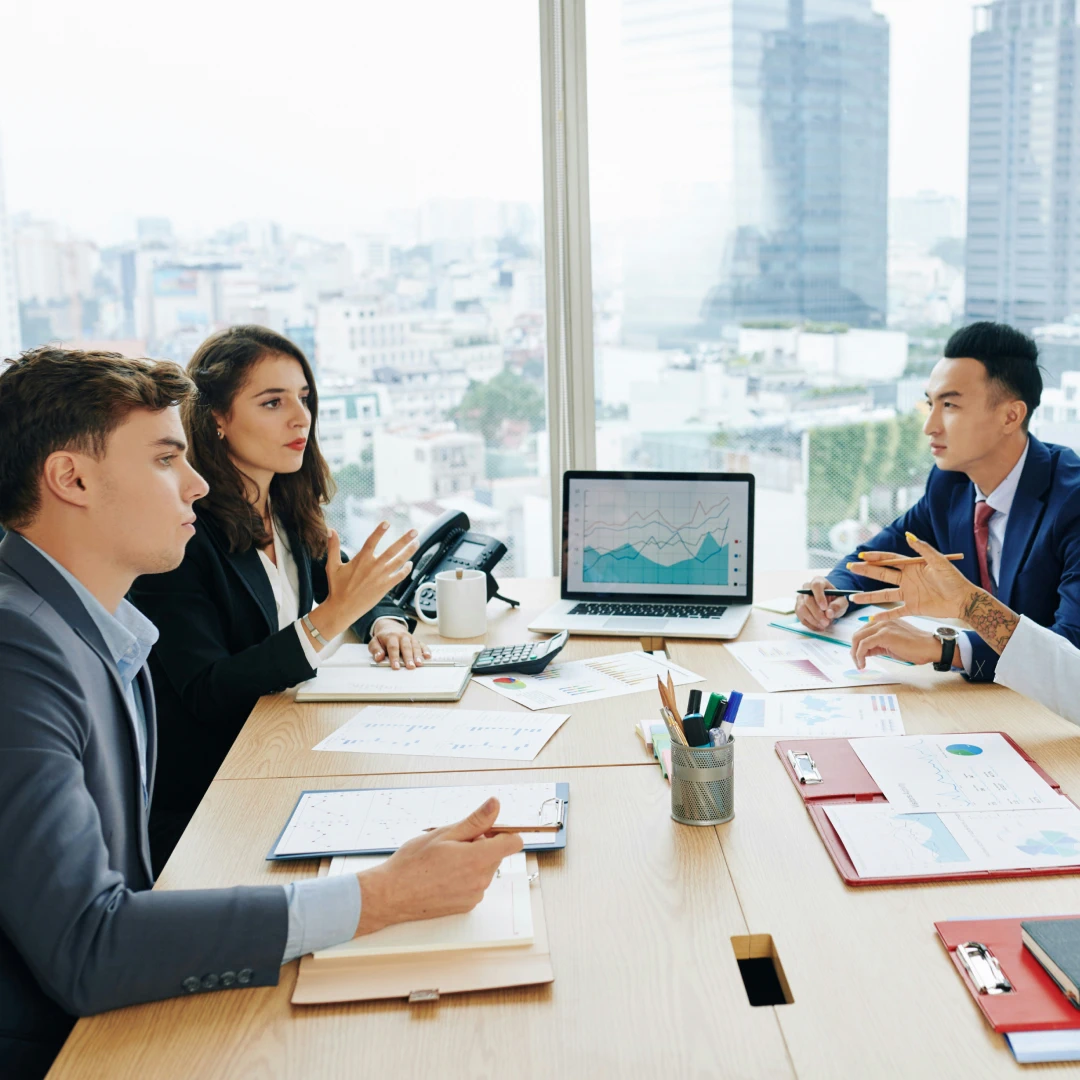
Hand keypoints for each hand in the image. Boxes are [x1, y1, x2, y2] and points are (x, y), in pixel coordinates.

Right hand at [307, 524, 418, 642]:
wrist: (343, 608)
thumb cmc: (337, 587)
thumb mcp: (332, 565)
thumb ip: (333, 546)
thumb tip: (330, 530)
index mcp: (361, 559)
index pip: (372, 541)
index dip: (379, 531)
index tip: (387, 522)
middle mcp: (373, 567)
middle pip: (392, 550)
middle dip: (404, 540)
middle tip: (414, 531)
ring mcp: (381, 577)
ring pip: (399, 561)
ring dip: (409, 552)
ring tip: (416, 543)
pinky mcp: (385, 587)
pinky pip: (399, 576)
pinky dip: (406, 570)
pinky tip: (410, 564)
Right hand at [354, 798, 523, 935]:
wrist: (391, 895)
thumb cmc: (413, 863)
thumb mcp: (444, 833)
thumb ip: (475, 820)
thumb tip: (495, 805)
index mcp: (478, 859)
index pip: (513, 843)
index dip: (502, 832)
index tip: (487, 828)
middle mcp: (481, 880)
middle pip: (496, 855)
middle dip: (481, 845)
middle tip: (454, 843)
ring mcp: (474, 895)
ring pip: (485, 869)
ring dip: (472, 861)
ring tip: (444, 860)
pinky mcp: (466, 906)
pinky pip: (475, 885)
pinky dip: (465, 877)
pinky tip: (443, 875)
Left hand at [369, 619, 431, 669]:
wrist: (391, 627)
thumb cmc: (382, 638)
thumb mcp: (374, 642)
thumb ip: (375, 649)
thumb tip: (378, 657)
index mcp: (391, 636)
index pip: (393, 647)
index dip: (394, 657)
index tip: (396, 667)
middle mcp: (402, 636)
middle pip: (406, 647)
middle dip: (408, 657)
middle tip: (410, 667)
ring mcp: (410, 638)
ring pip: (415, 646)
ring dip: (418, 655)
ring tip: (419, 664)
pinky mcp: (416, 640)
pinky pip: (422, 644)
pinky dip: (426, 650)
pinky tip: (428, 656)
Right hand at [795, 576, 848, 630]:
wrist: (829, 602)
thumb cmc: (835, 599)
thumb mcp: (842, 601)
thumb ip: (837, 606)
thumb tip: (829, 613)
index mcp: (818, 581)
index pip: (816, 586)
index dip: (819, 597)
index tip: (825, 608)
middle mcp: (806, 588)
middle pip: (808, 600)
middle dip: (817, 613)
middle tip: (826, 622)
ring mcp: (800, 598)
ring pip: (802, 609)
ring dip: (813, 620)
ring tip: (823, 625)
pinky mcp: (798, 608)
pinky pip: (801, 617)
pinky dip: (810, 624)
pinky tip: (819, 627)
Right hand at [847, 532, 972, 622]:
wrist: (964, 600)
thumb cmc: (954, 579)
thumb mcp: (940, 562)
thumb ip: (923, 549)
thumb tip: (908, 535)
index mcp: (912, 567)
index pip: (889, 560)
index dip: (876, 557)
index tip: (862, 556)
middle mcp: (907, 579)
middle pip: (882, 574)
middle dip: (866, 571)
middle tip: (851, 567)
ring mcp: (909, 594)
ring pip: (884, 595)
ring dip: (868, 596)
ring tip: (853, 598)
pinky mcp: (913, 608)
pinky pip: (895, 612)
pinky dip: (884, 616)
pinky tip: (872, 619)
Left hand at [850, 619, 943, 669]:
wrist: (929, 647)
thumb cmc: (914, 647)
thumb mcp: (891, 645)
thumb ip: (877, 645)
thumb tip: (864, 652)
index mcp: (883, 622)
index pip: (862, 632)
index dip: (857, 646)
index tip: (858, 657)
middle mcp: (880, 621)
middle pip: (857, 635)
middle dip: (853, 650)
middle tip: (857, 662)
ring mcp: (882, 626)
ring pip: (858, 638)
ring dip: (855, 654)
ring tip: (859, 664)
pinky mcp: (884, 635)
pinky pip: (864, 644)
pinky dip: (859, 655)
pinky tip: (863, 663)